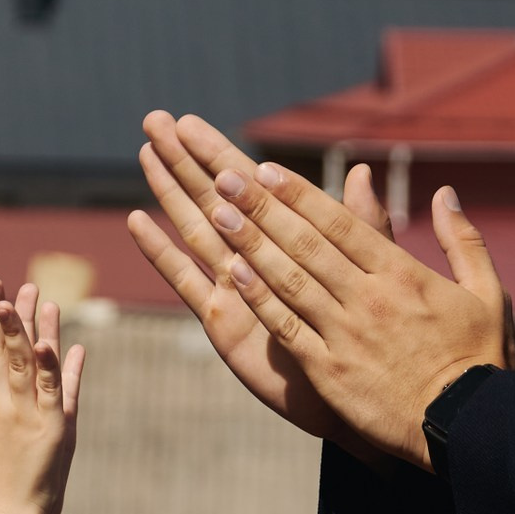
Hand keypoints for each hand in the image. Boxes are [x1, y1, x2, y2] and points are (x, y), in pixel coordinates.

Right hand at [126, 112, 390, 448]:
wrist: (366, 394)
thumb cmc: (373, 335)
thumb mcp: (376, 272)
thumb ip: (363, 224)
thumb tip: (363, 170)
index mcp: (291, 241)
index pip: (250, 186)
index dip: (219, 152)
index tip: (190, 120)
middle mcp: (257, 259)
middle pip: (213, 198)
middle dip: (184, 160)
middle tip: (155, 120)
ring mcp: (236, 288)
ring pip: (196, 229)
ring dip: (169, 192)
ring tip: (144, 154)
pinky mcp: (224, 322)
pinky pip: (188, 281)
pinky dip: (163, 252)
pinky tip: (138, 222)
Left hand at [141, 112, 513, 465]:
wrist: (469, 428)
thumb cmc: (481, 361)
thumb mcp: (487, 293)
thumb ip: (463, 240)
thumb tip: (445, 193)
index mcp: (403, 274)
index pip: (341, 223)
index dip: (300, 194)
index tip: (267, 170)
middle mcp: (369, 297)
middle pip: (306, 243)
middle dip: (263, 207)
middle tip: (225, 177)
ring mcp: (345, 334)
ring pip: (289, 279)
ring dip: (251, 244)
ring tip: (218, 212)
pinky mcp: (329, 370)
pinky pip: (286, 328)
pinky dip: (259, 298)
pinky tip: (234, 273)